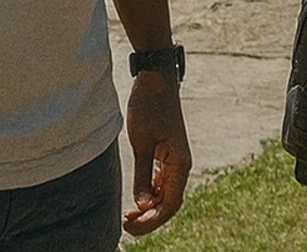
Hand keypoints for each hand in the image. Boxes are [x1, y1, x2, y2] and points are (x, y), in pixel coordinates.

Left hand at [123, 71, 191, 234]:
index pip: (170, 204)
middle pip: (169, 203)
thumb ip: (143, 176)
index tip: (130, 227)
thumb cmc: (149, 107)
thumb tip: (143, 206)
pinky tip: (136, 201)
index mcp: (180, 163)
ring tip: (128, 217)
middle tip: (126, 226)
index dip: (152, 221)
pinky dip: (151, 195)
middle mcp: (181, 164)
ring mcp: (175, 160)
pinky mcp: (167, 154)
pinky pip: (162, 183)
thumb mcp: (142, 142)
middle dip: (150, 219)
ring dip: (150, 209)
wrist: (156, 80)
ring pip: (166, 194)